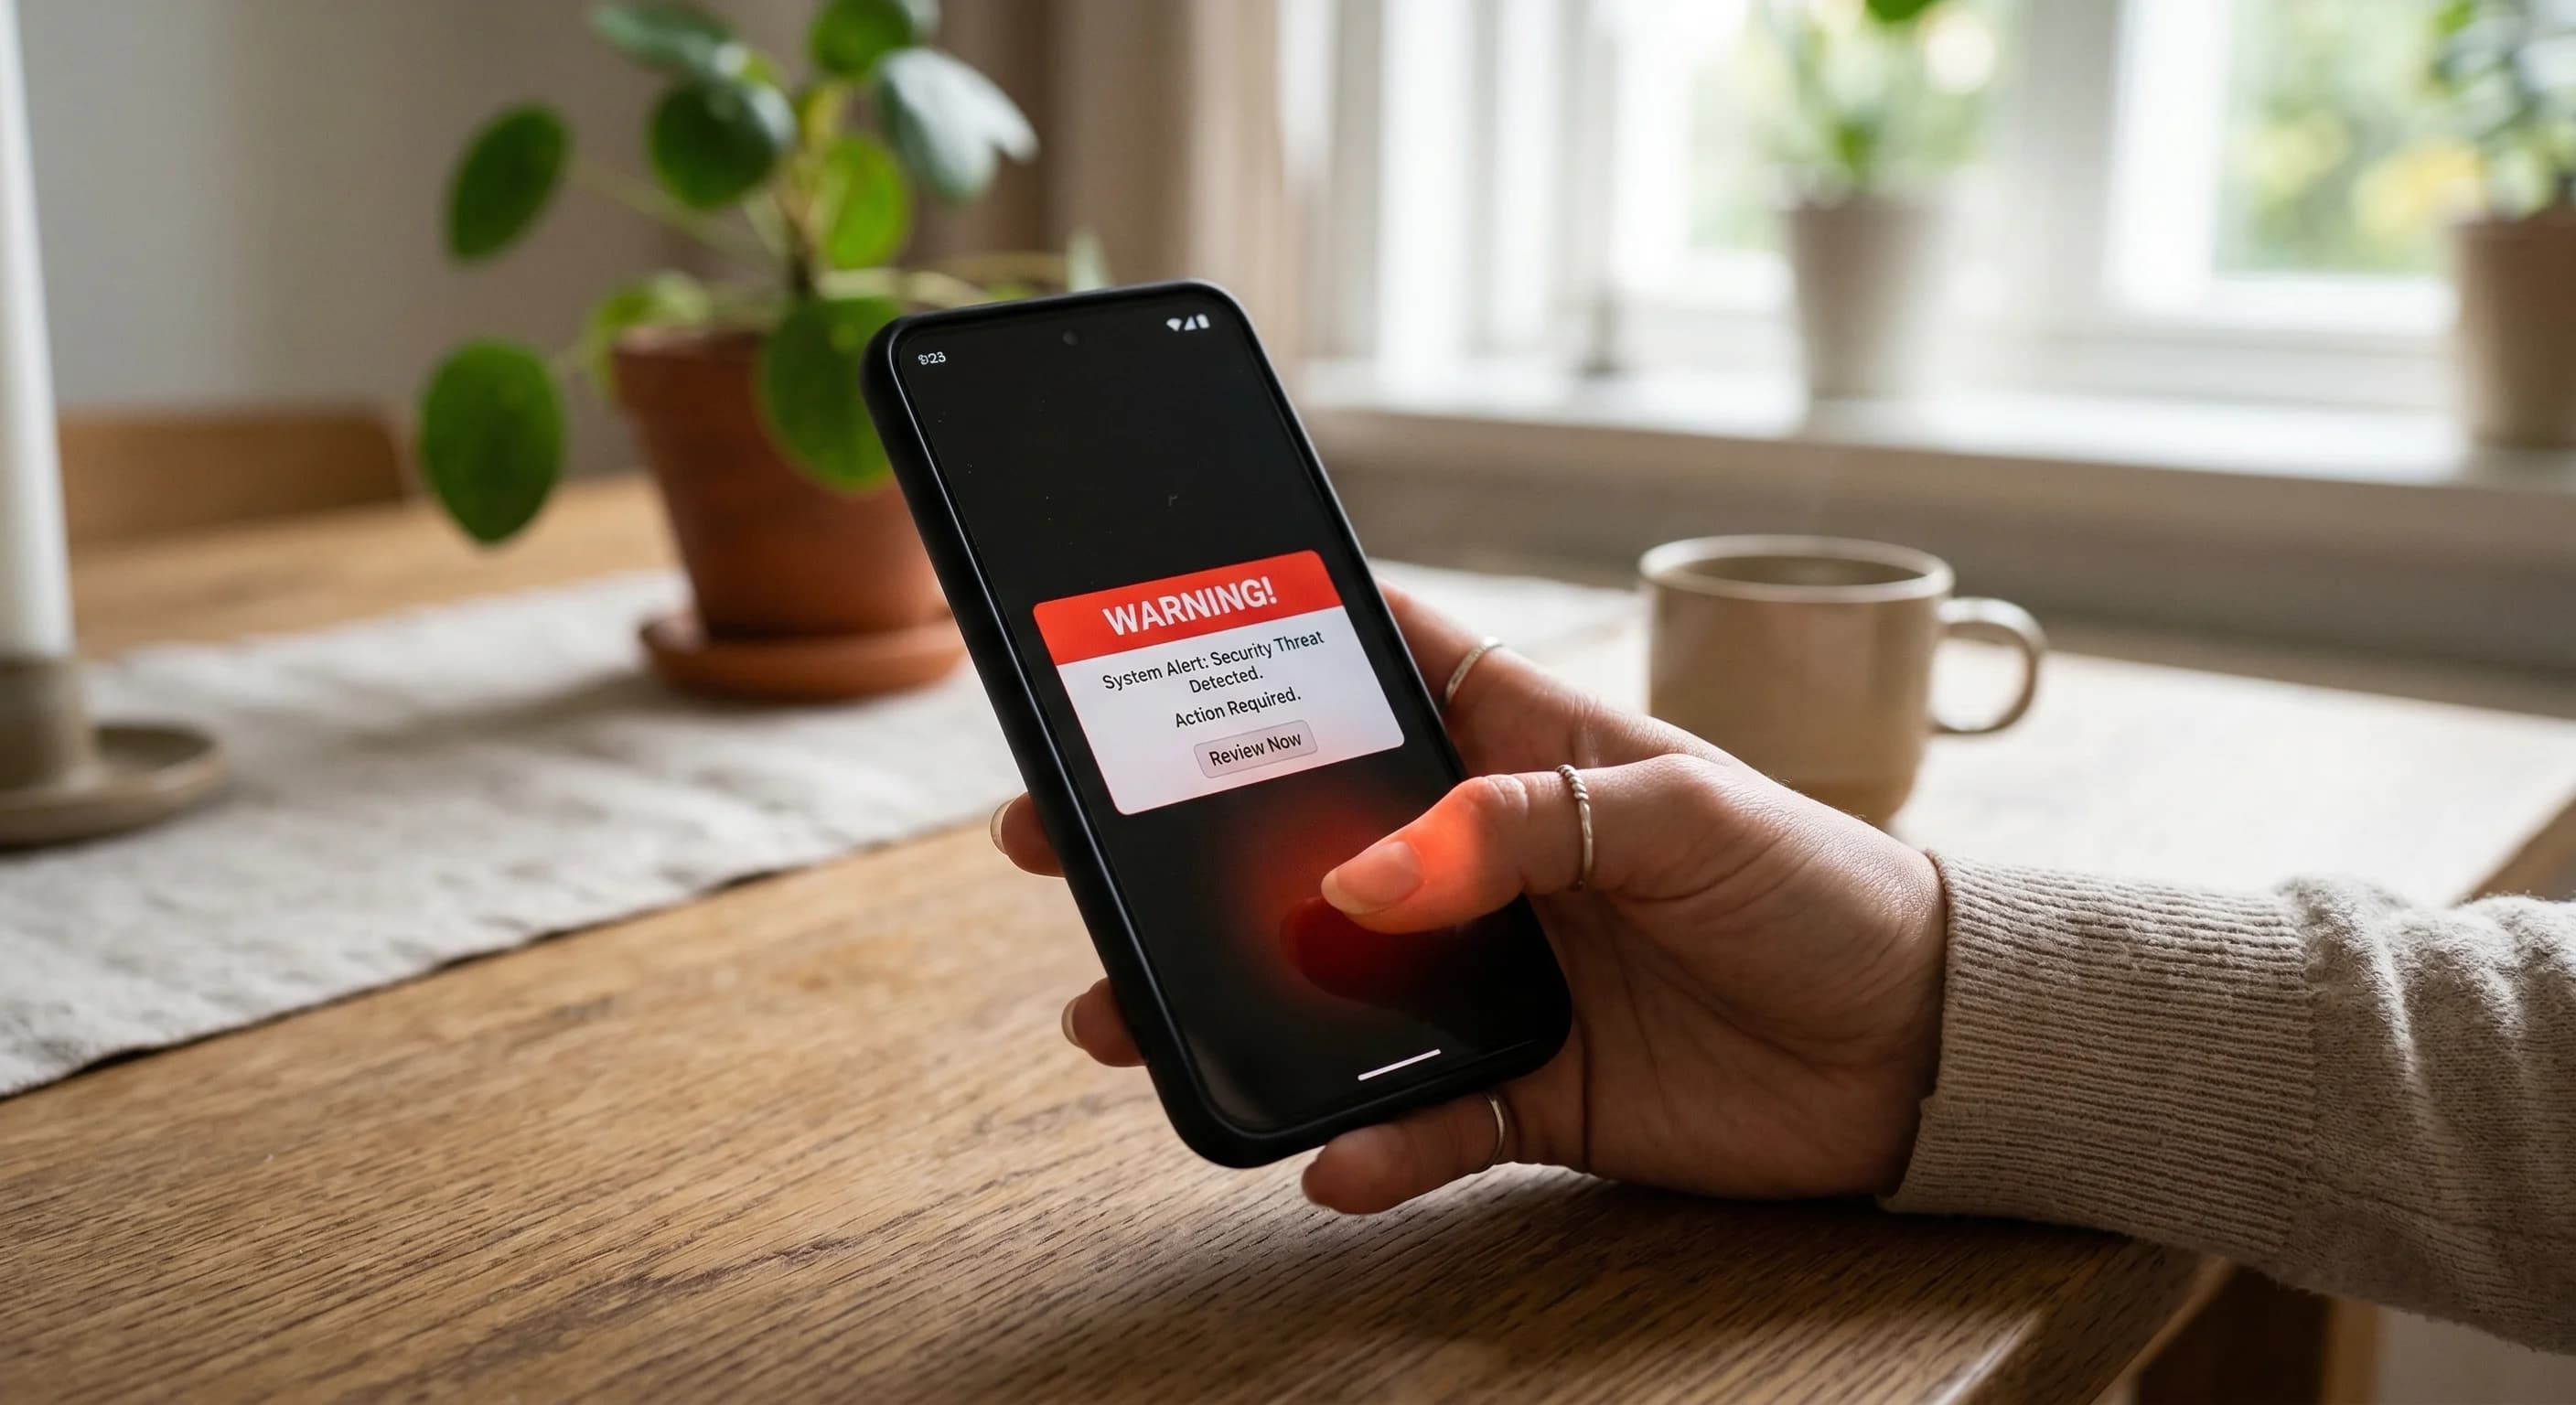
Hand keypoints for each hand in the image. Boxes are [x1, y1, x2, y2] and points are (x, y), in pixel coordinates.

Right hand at [993, 584, 1949, 1213]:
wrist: (1922, 1049)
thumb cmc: (1816, 883)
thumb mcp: (1679, 811)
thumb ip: (1516, 826)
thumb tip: (1356, 879)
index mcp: (1519, 746)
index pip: (1366, 671)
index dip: (1257, 654)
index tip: (1135, 648)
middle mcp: (1483, 859)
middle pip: (1299, 841)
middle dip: (1179, 848)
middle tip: (1063, 848)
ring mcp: (1495, 978)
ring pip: (1324, 988)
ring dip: (1226, 1006)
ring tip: (1122, 1021)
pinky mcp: (1527, 1091)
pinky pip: (1418, 1122)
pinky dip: (1368, 1145)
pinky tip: (1325, 1158)